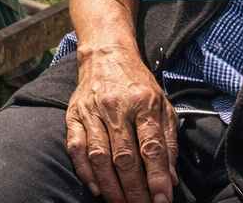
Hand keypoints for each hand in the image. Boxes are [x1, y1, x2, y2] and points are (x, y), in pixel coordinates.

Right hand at [66, 44, 179, 202]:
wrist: (105, 54)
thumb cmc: (137, 83)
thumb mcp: (162, 105)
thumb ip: (168, 141)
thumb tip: (169, 178)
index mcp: (143, 102)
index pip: (151, 146)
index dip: (157, 176)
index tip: (162, 199)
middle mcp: (115, 106)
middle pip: (124, 157)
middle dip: (135, 190)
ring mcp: (91, 111)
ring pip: (99, 156)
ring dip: (111, 187)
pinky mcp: (73, 114)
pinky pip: (76, 147)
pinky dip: (85, 171)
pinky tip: (96, 188)